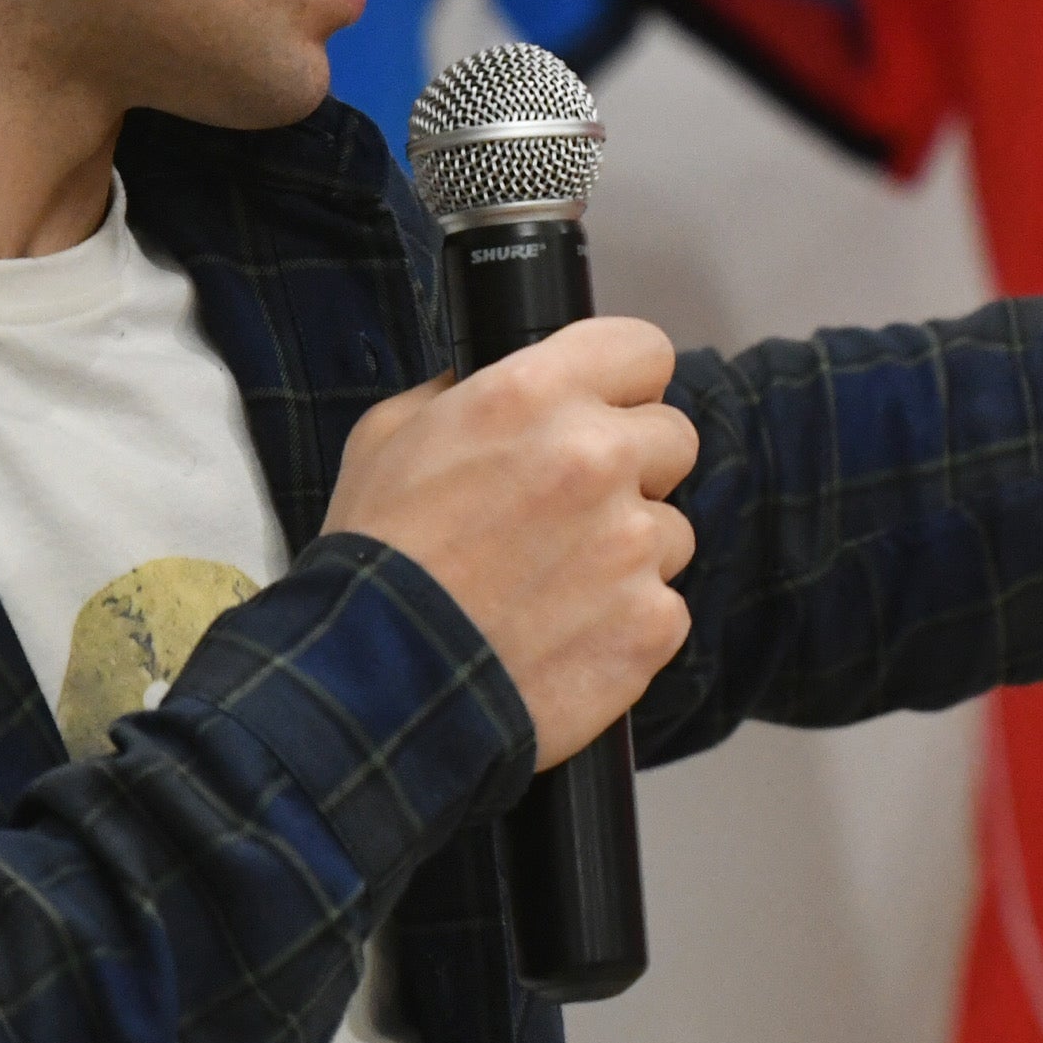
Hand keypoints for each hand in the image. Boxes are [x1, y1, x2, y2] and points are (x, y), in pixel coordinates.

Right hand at [322, 316, 702, 766]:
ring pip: (669, 531)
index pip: (643, 350)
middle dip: (632, 469)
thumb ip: (460, 392)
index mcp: (534, 396)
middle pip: (672, 438)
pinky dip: (624, 624)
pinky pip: (664, 607)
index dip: (623, 386)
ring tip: (549, 589)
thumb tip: (500, 378)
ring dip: (625, 553)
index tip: (606, 412)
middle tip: (567, 514)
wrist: (371, 691)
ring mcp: (632, 543)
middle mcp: (595, 457)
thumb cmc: (374, 563)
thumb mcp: (388, 439)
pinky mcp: (652, 622)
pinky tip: (563, 638)